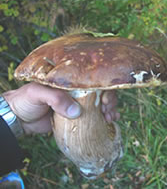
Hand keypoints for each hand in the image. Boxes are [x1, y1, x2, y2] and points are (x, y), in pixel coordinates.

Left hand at [3, 82, 119, 133]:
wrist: (18, 118)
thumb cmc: (26, 99)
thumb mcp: (37, 93)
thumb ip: (56, 99)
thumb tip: (76, 112)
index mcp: (69, 81)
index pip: (90, 80)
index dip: (102, 88)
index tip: (105, 99)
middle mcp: (75, 92)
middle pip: (98, 93)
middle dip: (108, 100)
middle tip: (109, 110)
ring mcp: (75, 105)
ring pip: (97, 105)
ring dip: (108, 110)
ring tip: (112, 117)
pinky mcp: (74, 118)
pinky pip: (91, 118)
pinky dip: (101, 119)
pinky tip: (109, 122)